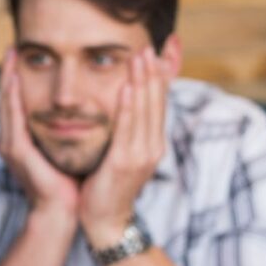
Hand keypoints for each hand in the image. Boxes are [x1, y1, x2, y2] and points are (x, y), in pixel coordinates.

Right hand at [0, 48, 79, 216]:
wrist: (62, 213)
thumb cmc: (68, 183)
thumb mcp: (65, 149)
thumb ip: (64, 130)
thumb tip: (80, 109)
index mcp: (22, 140)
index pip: (17, 103)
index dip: (17, 79)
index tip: (22, 56)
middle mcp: (10, 140)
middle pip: (7, 99)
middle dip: (8, 72)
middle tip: (13, 47)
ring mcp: (11, 146)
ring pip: (6, 104)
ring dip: (7, 78)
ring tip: (10, 56)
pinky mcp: (16, 151)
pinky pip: (13, 118)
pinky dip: (13, 97)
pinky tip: (15, 81)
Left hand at [79, 47, 170, 248]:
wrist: (105, 220)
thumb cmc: (107, 183)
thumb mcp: (120, 151)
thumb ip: (125, 127)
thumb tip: (123, 102)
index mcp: (152, 141)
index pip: (158, 101)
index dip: (160, 75)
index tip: (158, 50)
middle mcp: (152, 145)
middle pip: (156, 101)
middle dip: (153, 72)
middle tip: (148, 44)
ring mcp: (142, 154)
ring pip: (144, 110)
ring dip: (142, 81)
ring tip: (139, 56)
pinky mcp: (125, 162)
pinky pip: (127, 129)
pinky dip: (128, 106)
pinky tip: (126, 87)